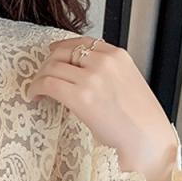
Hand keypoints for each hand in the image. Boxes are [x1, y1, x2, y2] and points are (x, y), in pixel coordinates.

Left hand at [27, 35, 178, 180]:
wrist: (146, 137)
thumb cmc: (138, 119)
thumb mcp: (126, 84)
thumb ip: (107, 75)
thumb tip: (81, 77)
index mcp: (118, 56)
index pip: (82, 42)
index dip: (61, 48)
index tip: (52, 55)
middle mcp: (104, 62)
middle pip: (63, 52)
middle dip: (47, 64)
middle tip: (41, 78)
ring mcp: (92, 78)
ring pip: (51, 67)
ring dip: (39, 78)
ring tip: (37, 91)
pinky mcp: (80, 96)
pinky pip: (48, 84)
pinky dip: (36, 89)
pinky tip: (35, 98)